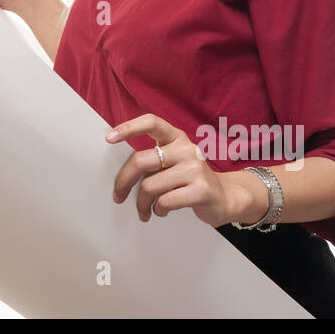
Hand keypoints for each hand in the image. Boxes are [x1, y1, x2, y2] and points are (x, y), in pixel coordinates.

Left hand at [107, 113, 237, 227]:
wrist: (225, 197)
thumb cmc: (191, 179)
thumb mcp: (174, 162)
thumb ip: (154, 160)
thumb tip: (121, 174)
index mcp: (176, 137)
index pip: (151, 122)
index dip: (129, 128)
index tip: (109, 138)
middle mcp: (186, 148)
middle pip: (141, 161)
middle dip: (123, 181)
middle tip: (118, 195)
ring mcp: (195, 168)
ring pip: (149, 186)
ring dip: (142, 203)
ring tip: (144, 210)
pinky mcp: (201, 190)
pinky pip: (164, 202)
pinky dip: (158, 210)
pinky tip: (161, 211)